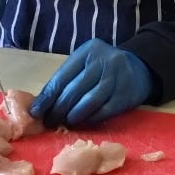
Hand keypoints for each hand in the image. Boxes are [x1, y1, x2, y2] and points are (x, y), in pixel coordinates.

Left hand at [30, 39, 153, 126]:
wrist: (138, 68)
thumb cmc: (102, 68)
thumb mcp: (85, 64)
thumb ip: (67, 79)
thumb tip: (43, 105)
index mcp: (87, 51)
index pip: (62, 77)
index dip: (47, 97)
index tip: (36, 112)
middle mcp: (102, 62)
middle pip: (74, 90)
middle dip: (58, 109)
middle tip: (49, 122)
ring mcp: (116, 78)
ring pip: (89, 102)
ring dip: (73, 116)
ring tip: (65, 123)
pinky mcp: (126, 95)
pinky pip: (104, 111)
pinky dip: (90, 119)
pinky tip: (83, 122)